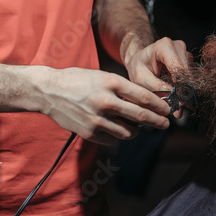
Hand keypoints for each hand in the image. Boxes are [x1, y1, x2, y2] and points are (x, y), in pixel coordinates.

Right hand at [39, 67, 171, 144]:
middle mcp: (106, 101)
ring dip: (137, 130)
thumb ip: (123, 88)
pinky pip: (113, 139)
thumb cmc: (79, 80)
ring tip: (137, 126)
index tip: (167, 110)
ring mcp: (97, 119)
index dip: (159, 105)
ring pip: (129, 132)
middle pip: (141, 116)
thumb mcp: (103, 76)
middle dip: (157, 121)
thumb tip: (147, 101)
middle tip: (165, 124)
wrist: (48, 91)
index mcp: (111, 83)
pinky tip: (117, 128)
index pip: (144, 97)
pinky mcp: (89, 132)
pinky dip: (118, 135)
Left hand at [123, 37, 191, 117]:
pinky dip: (183, 85)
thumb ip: (158, 88)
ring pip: (190, 76)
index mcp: (164, 46)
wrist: (140, 59)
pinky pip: (190, 76)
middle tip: (175, 104)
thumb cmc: (138, 67)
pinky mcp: (188, 59)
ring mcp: (185, 52)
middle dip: (181, 90)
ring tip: (170, 94)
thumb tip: (176, 102)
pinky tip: (173, 87)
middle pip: (186, 73)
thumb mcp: (141, 79)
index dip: (180, 86)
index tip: (177, 101)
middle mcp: (178, 46)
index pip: (178, 68)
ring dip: (182, 88)